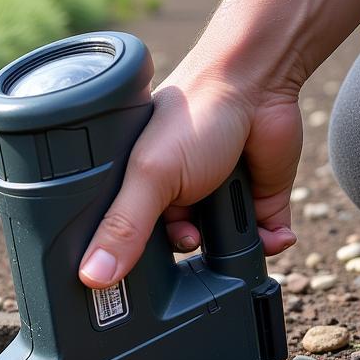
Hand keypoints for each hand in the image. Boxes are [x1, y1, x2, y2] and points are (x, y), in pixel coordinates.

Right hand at [78, 65, 301, 287]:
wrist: (260, 83)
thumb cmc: (197, 114)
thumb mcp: (150, 177)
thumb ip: (123, 229)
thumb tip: (92, 276)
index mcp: (138, 186)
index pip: (127, 238)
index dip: (132, 260)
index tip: (137, 276)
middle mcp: (176, 194)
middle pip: (175, 249)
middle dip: (186, 254)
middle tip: (191, 239)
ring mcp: (218, 196)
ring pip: (220, 248)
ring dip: (228, 249)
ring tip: (225, 229)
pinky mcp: (258, 198)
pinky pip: (263, 238)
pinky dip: (268, 242)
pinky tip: (267, 238)